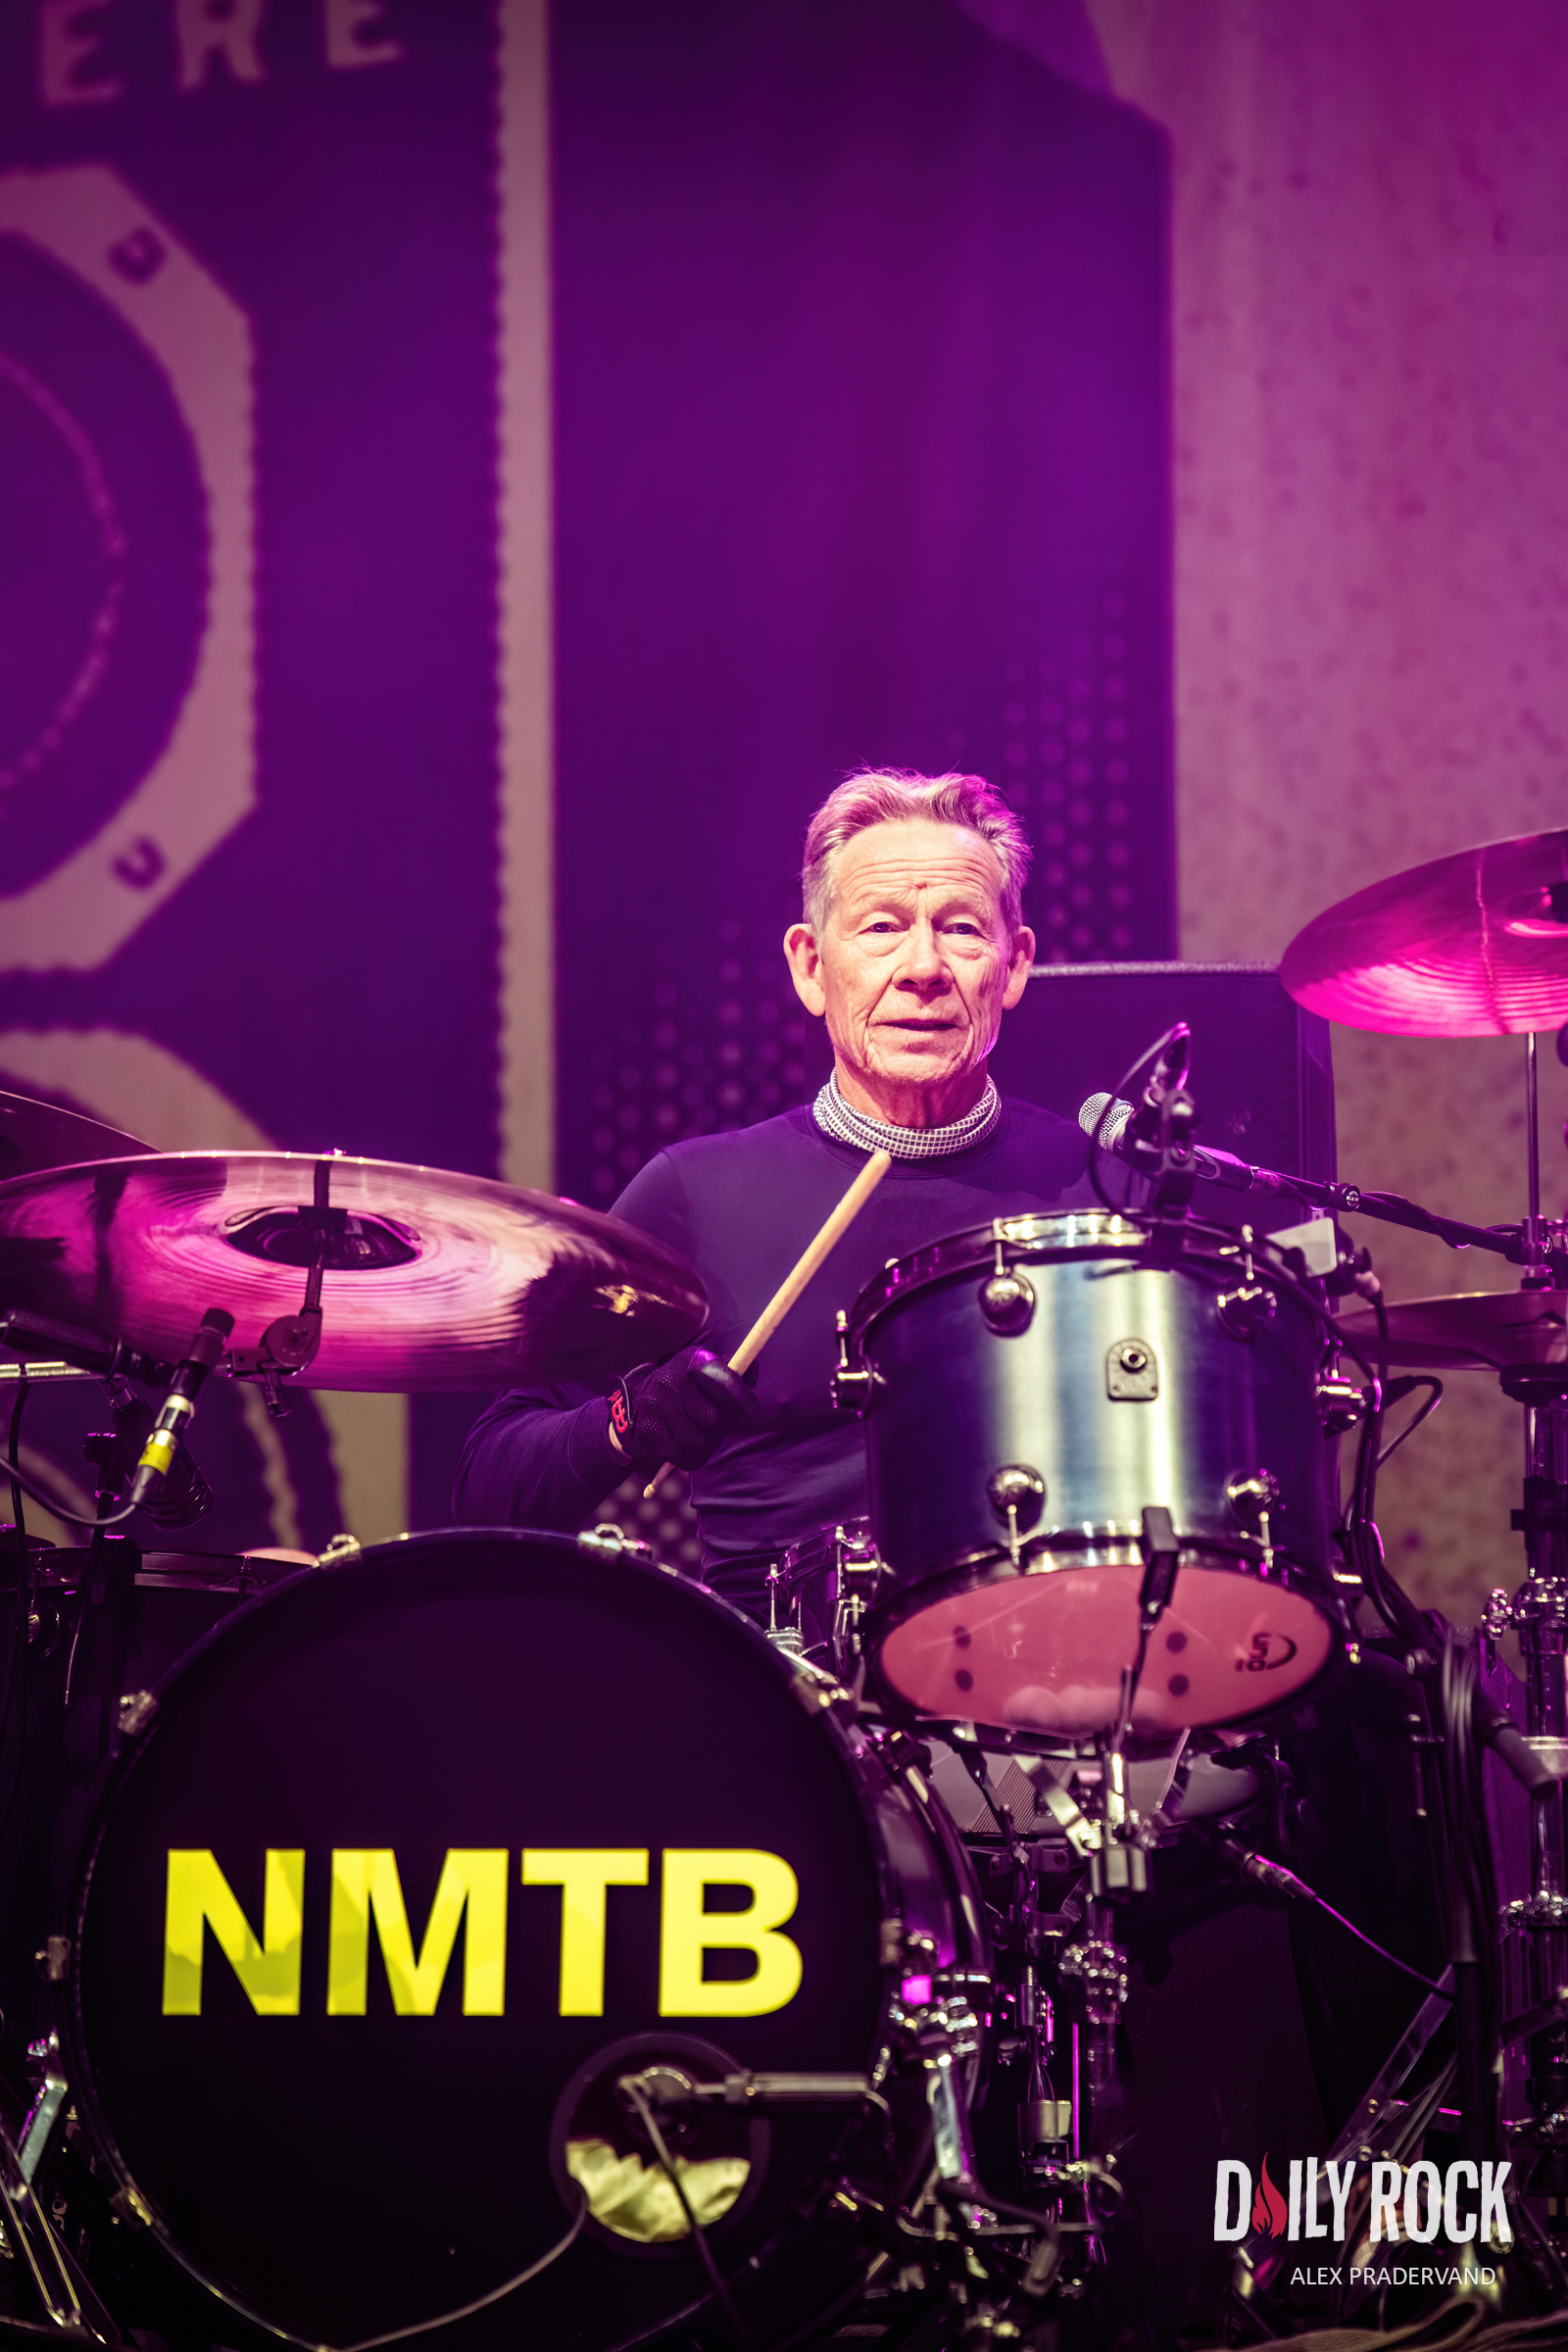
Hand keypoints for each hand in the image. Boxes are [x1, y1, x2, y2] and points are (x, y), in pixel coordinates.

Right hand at [605, 1347, 758, 1474]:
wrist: (634, 1403)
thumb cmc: (685, 1388)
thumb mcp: (704, 1369)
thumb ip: (731, 1373)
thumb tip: (750, 1376)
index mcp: (689, 1364)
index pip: (722, 1381)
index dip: (741, 1398)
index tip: (751, 1410)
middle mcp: (669, 1385)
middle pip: (715, 1421)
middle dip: (723, 1428)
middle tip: (719, 1425)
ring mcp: (656, 1413)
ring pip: (702, 1445)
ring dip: (707, 1444)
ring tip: (697, 1433)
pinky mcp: (649, 1439)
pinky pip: (686, 1460)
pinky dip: (690, 1457)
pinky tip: (681, 1444)